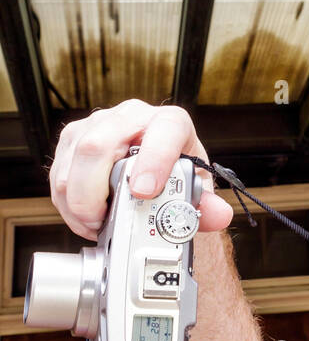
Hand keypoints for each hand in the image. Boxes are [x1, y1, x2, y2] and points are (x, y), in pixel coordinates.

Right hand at [50, 100, 235, 240]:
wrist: (152, 160)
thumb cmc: (173, 167)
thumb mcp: (193, 184)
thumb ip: (205, 203)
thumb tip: (218, 215)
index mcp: (170, 122)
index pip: (164, 130)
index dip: (153, 160)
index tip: (144, 192)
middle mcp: (131, 116)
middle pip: (99, 144)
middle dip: (94, 192)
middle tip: (103, 222)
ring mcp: (97, 124)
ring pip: (73, 158)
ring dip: (78, 201)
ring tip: (95, 225)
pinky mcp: (73, 139)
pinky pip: (58, 171)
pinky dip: (67, 203)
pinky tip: (84, 218)